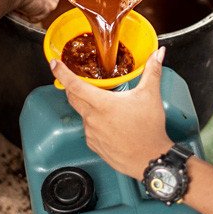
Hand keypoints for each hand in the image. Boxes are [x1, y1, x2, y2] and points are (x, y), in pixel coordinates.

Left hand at [51, 47, 172, 178]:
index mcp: (103, 104)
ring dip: (88, 106)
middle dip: (72, 87)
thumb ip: (153, 71)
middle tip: (79, 79)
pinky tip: (110, 122)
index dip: (61, 73)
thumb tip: (158, 54)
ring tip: (107, 106)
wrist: (150, 160)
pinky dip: (94, 121)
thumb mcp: (151, 96)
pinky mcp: (93, 145)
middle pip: (73, 97)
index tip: (54, 63)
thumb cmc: (149, 130)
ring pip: (83, 113)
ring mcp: (91, 133)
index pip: (74, 85)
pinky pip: (88, 128)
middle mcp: (93, 118)